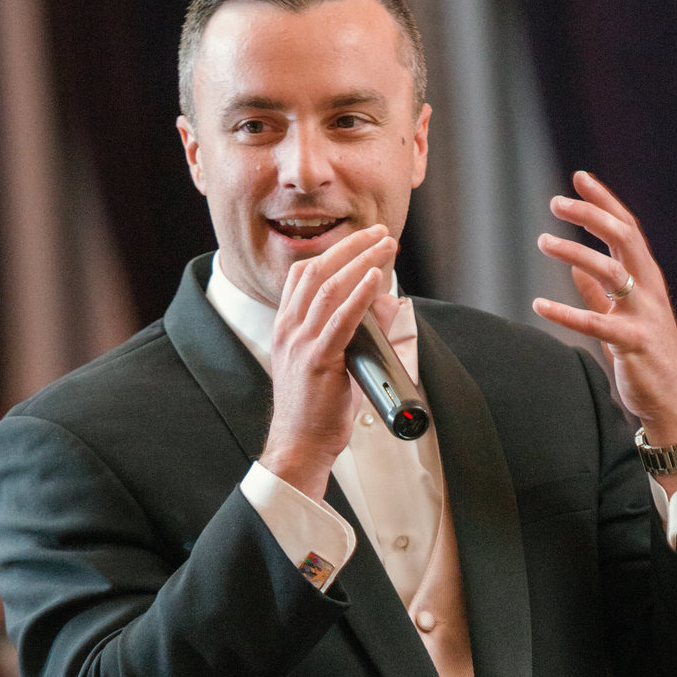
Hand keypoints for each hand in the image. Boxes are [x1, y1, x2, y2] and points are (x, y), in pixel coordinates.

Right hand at [261, 225, 395, 500]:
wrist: (300, 444)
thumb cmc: (316, 409)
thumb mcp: (335, 362)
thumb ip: (360, 331)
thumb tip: (388, 303)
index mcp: (287, 327)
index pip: (304, 274)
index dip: (335, 252)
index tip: (363, 241)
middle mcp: (289, 329)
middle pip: (317, 271)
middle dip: (351, 246)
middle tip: (379, 232)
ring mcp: (300, 344)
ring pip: (329, 288)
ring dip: (360, 261)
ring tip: (384, 245)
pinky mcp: (317, 361)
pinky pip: (340, 320)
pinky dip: (359, 295)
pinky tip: (376, 278)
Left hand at [534, 170, 676, 493]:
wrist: (672, 404)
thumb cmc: (647, 361)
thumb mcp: (623, 320)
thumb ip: (600, 296)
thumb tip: (575, 273)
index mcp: (648, 280)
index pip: (627, 229)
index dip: (605, 201)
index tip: (580, 178)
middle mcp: (650, 290)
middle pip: (624, 238)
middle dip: (591, 215)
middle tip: (556, 203)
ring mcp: (644, 315)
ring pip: (612, 272)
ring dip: (575, 253)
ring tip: (543, 241)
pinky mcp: (634, 343)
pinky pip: (597, 323)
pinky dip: (567, 312)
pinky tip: (538, 305)